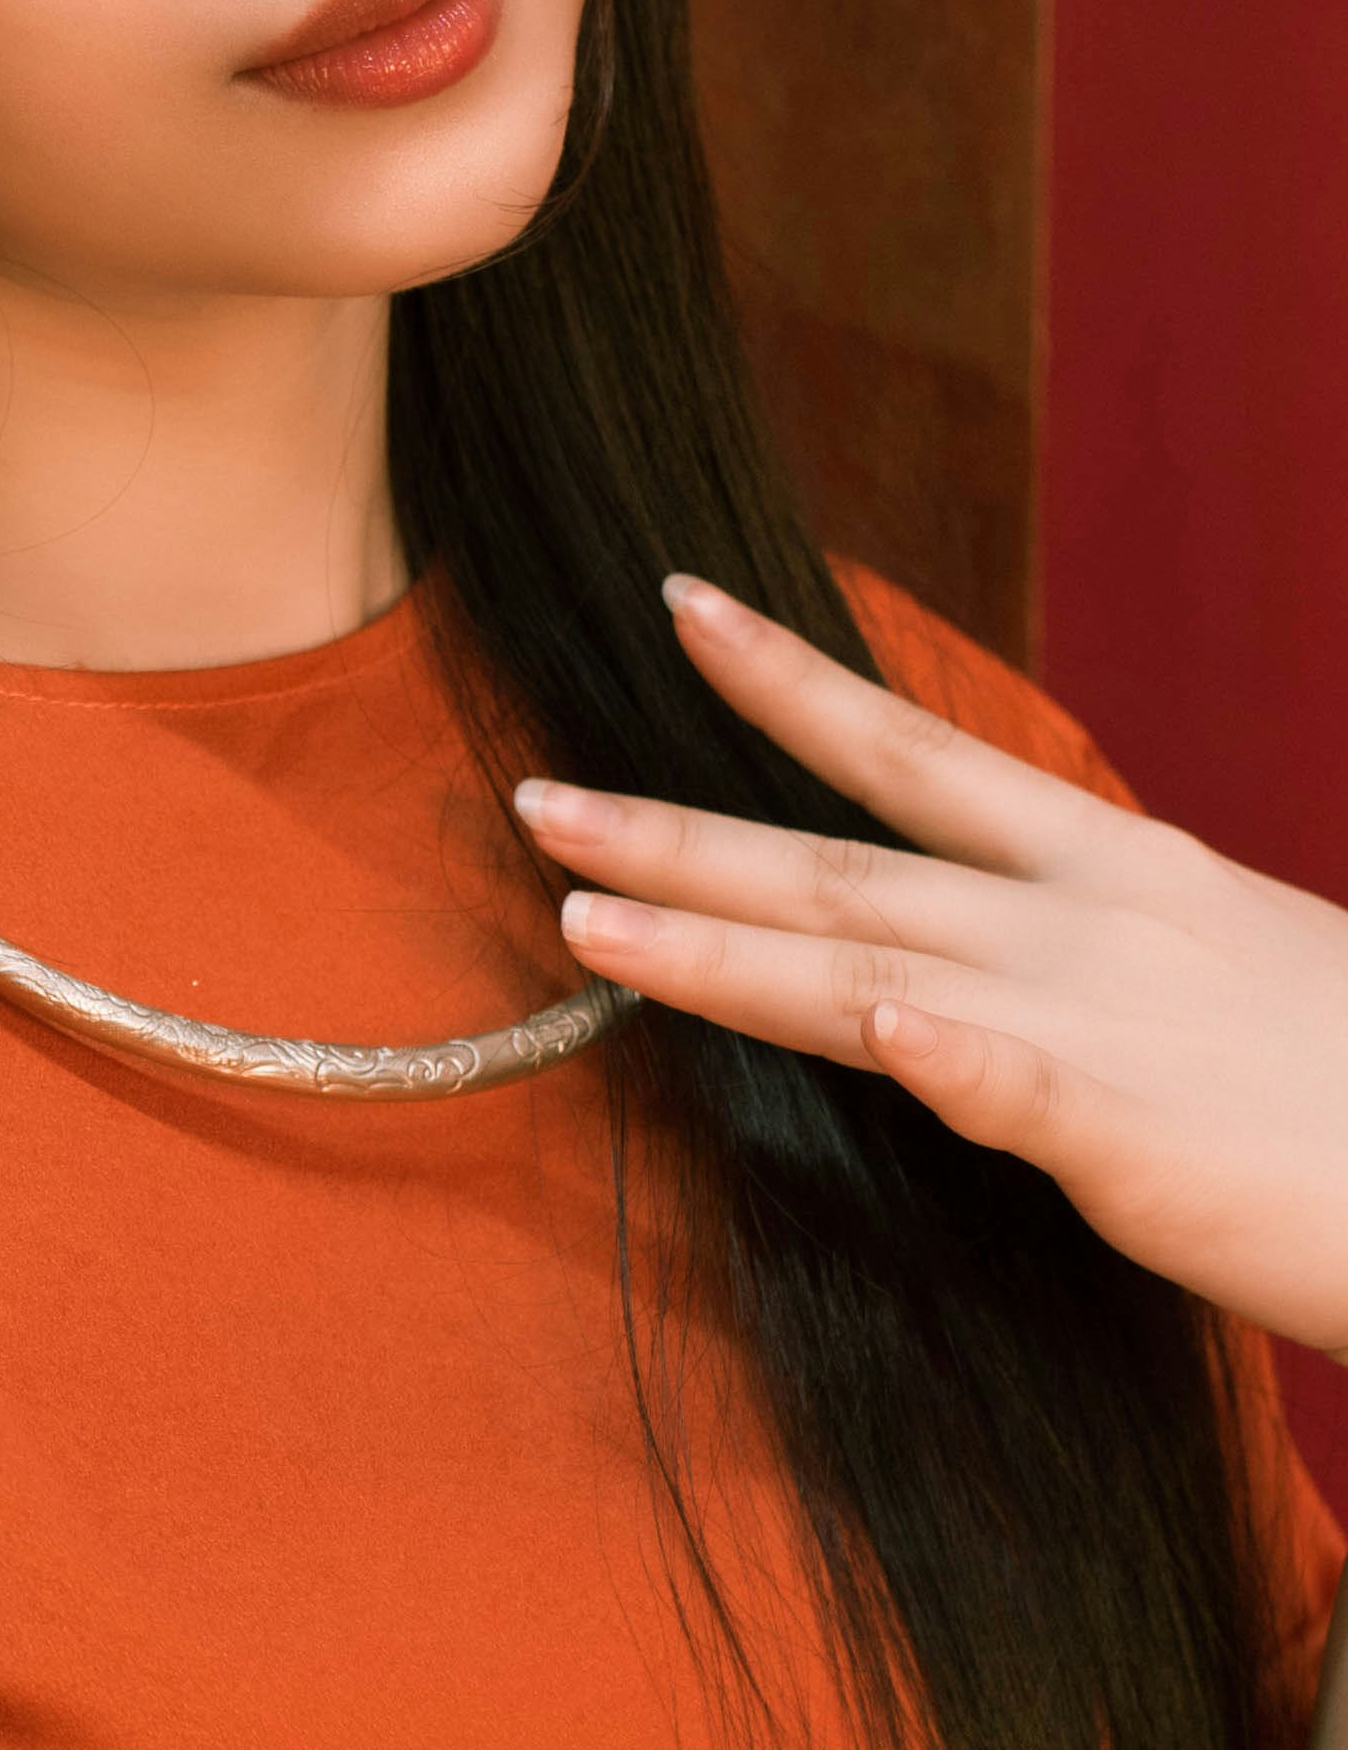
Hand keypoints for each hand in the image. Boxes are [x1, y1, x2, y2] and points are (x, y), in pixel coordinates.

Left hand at [511, 581, 1347, 1361]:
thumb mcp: (1217, 974)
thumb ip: (1085, 961)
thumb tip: (970, 974)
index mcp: (1113, 872)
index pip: (918, 753)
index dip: (789, 681)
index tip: (677, 606)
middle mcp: (1087, 926)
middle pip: (845, 866)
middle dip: (679, 829)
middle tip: (531, 795)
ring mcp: (1105, 1027)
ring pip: (873, 970)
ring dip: (720, 944)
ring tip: (585, 914)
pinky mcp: (1142, 1144)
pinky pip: (1025, 1098)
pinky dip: (947, 1060)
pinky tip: (873, 1031)